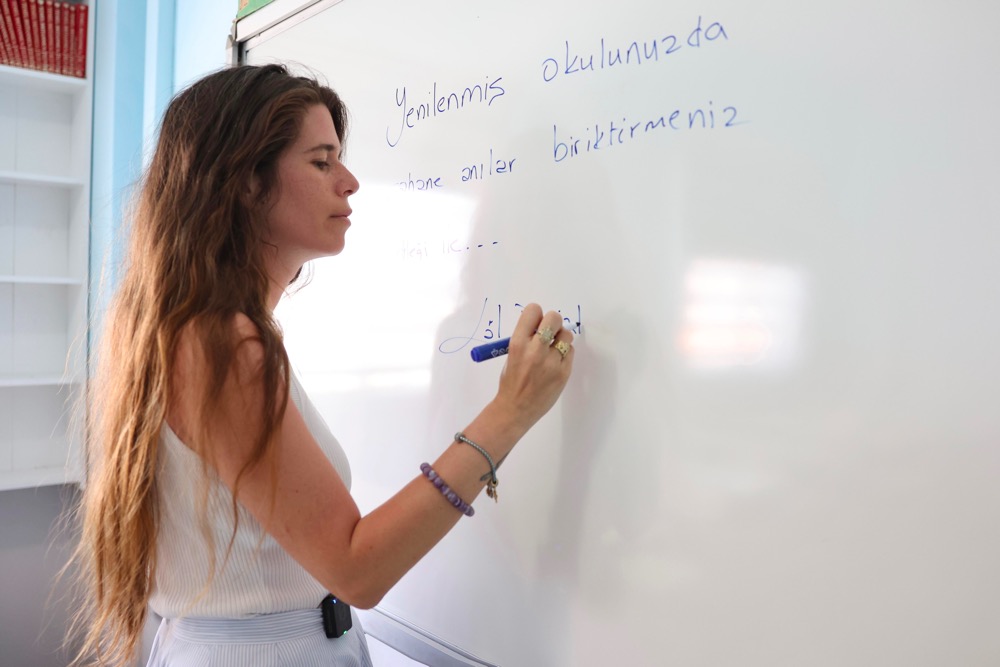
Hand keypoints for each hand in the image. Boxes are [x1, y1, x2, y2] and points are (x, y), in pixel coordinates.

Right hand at [491, 303, 574, 432]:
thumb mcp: (512, 354)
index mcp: (518, 343)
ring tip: (553, 350)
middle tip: (549, 333)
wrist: (516, 409)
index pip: (533, 311)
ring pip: (566, 335)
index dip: (536, 315)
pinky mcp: (564, 372)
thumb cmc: (511, 381)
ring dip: (561, 338)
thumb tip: (542, 324)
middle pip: (554, 318)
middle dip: (552, 323)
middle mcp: (535, 350)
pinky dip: (564, 353)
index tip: (536, 323)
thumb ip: (526, 338)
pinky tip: (555, 363)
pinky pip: (570, 351)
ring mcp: (552, 362)